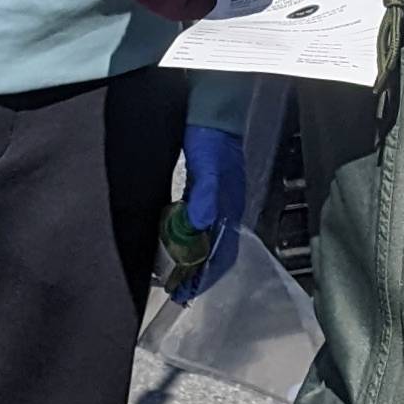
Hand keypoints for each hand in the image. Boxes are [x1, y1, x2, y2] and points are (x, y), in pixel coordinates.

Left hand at [173, 121, 244, 300]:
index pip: (221, 254)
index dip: (204, 275)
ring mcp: (217, 201)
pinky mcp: (205, 192)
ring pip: (207, 242)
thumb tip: (197, 227)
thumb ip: (203, 196)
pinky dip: (188, 242)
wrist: (212, 111)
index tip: (186, 292)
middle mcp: (225, 209)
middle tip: (177, 290)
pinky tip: (175, 244)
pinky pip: (199, 227)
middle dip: (198, 274)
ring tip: (175, 274)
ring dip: (192, 261)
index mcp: (228, 208)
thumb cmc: (210, 139)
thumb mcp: (207, 167)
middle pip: (215, 253)